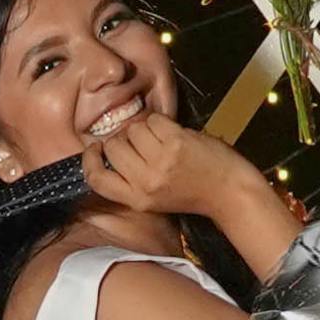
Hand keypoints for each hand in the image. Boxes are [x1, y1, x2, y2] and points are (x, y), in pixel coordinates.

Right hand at [72, 96, 220, 219]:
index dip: (89, 160)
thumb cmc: (193, 193)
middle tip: (142, 143)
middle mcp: (146, 183)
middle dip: (123, 139)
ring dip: (144, 129)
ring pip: (132, 129)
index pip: (96, 178)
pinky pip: (153, 120)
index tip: (95, 148)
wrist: (230, 192)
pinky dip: (161, 122)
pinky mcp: (176, 142)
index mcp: (137, 200)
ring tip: (161, 140)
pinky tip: (173, 134)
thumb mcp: (154, 198)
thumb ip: (130, 179)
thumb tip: (107, 148)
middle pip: (113, 146)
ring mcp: (161, 161)